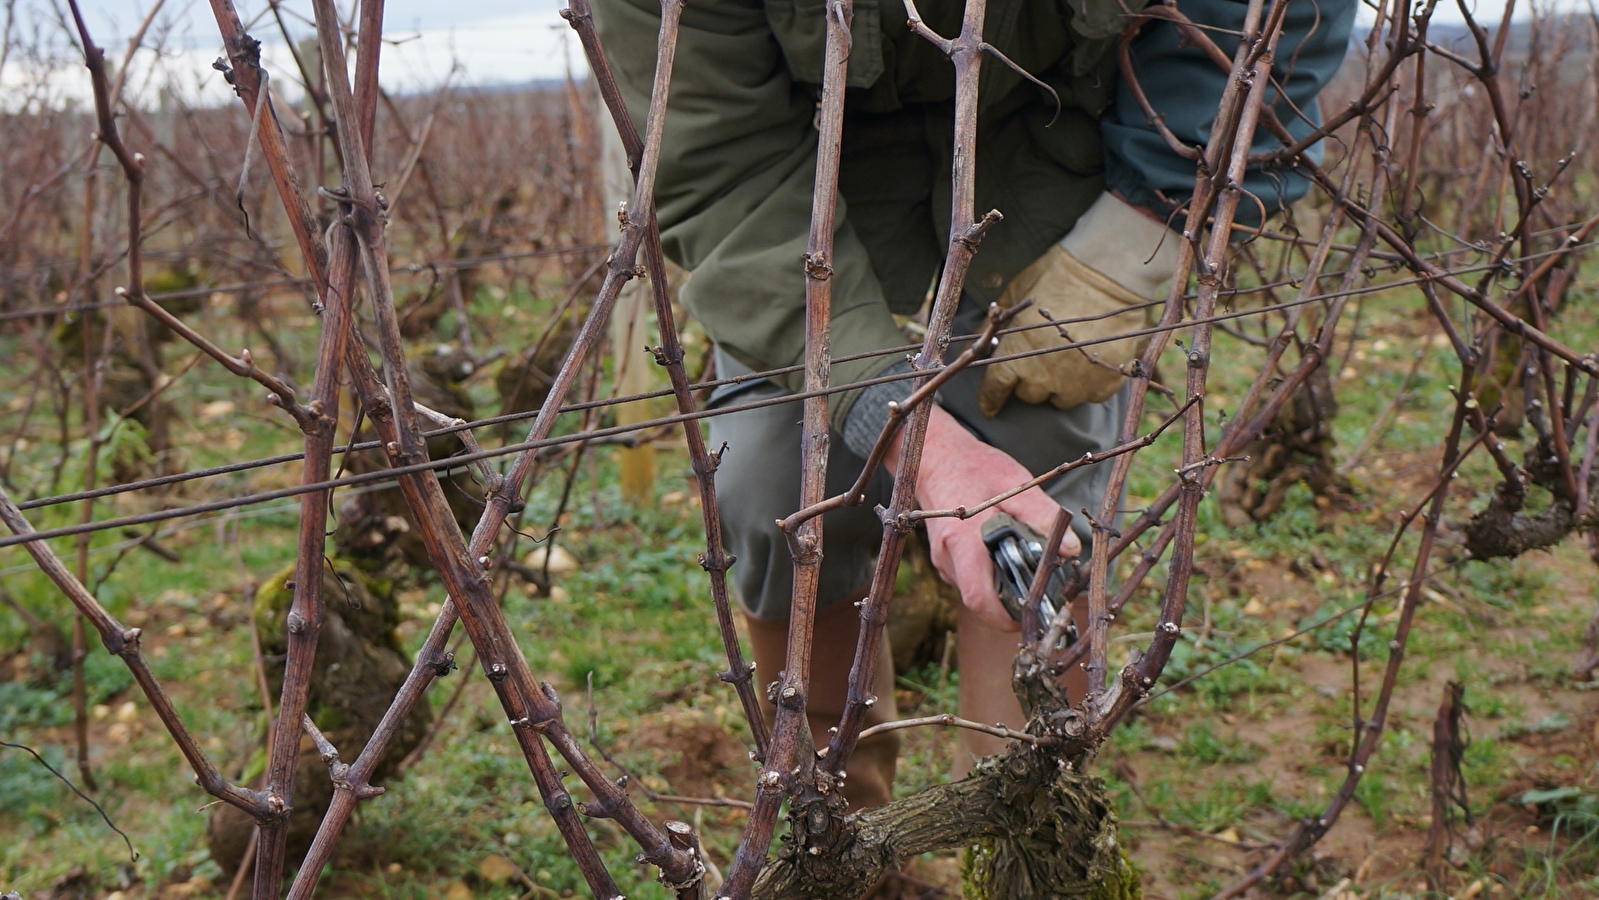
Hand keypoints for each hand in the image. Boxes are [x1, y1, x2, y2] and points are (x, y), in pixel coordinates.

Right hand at [883, 404, 1081, 630]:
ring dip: (1001, 588)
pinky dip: (991, 577)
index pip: (979, 597)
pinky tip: (1007, 557)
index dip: (1004, 617)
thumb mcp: (1015, 485)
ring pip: (975, 591)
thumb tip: (1071, 549)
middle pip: (979, 600)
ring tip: (1025, 568)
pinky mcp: (946, 560)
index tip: (1030, 615)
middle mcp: (947, 557)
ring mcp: (943, 561)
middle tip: (1039, 591)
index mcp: (962, 540)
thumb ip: (1043, 516)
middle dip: (1009, 603)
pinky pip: (970, 579)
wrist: (936, 458)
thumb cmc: (975, 469)